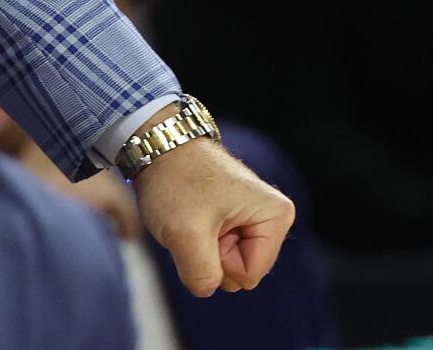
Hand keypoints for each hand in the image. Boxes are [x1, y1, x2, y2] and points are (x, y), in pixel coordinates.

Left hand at [134, 135, 294, 296]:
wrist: (157, 145)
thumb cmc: (174, 179)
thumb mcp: (185, 233)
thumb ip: (201, 275)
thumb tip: (206, 288)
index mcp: (276, 217)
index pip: (248, 276)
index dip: (218, 259)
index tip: (204, 223)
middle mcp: (272, 217)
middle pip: (241, 272)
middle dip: (210, 254)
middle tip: (195, 219)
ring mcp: (254, 217)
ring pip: (226, 263)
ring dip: (201, 246)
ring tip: (192, 214)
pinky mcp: (236, 217)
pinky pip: (217, 249)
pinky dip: (197, 238)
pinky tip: (191, 213)